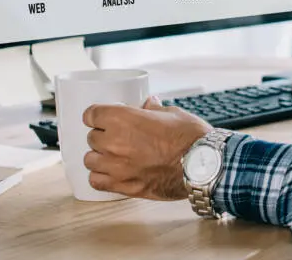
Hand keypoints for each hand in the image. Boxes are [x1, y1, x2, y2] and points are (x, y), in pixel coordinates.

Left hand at [83, 96, 211, 199]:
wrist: (202, 165)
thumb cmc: (190, 138)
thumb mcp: (173, 114)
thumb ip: (154, 110)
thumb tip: (149, 104)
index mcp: (123, 119)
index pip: (91, 114)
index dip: (97, 115)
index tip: (102, 117)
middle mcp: (114, 142)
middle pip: (91, 137)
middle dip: (103, 135)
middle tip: (119, 136)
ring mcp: (116, 166)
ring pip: (90, 160)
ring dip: (100, 156)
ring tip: (115, 155)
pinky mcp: (123, 186)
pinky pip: (96, 181)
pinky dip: (101, 176)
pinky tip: (113, 172)